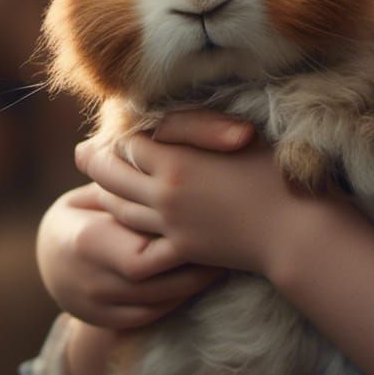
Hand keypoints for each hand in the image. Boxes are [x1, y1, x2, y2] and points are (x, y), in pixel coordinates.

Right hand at [37, 182, 223, 328]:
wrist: (51, 253)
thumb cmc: (88, 205)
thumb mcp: (100, 187)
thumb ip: (129, 180)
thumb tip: (171, 152)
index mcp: (88, 241)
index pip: (143, 255)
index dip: (180, 245)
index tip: (212, 224)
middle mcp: (90, 280)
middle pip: (154, 284)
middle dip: (194, 267)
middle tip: (229, 245)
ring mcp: (95, 305)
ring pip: (156, 304)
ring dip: (192, 285)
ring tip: (225, 261)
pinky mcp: (105, 320)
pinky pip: (149, 316)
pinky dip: (177, 299)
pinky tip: (201, 280)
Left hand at [75, 109, 306, 277]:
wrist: (291, 227)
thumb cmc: (272, 172)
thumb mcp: (233, 134)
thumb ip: (190, 127)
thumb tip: (154, 125)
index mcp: (176, 160)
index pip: (129, 143)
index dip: (119, 135)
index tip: (110, 129)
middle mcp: (164, 193)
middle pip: (113, 176)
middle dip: (95, 162)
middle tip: (82, 152)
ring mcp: (170, 225)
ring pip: (120, 209)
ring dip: (105, 194)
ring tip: (98, 184)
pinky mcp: (181, 250)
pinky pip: (139, 241)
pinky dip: (125, 230)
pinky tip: (124, 224)